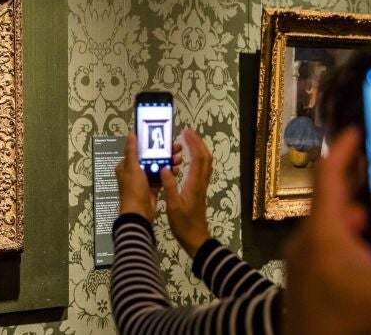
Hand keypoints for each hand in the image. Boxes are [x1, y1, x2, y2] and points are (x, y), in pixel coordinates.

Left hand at [115, 133, 181, 222]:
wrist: (139, 214)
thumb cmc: (134, 189)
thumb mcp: (132, 168)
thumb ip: (132, 151)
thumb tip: (131, 134)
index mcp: (125, 166)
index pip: (138, 150)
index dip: (150, 143)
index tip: (162, 138)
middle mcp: (134, 172)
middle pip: (150, 158)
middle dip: (163, 152)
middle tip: (176, 147)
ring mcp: (144, 180)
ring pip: (157, 167)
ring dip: (168, 162)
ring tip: (179, 158)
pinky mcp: (152, 187)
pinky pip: (161, 177)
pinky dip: (168, 173)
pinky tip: (177, 169)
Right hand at [161, 128, 212, 256]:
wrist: (196, 238)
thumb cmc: (184, 224)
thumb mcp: (172, 206)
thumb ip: (169, 187)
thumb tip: (164, 167)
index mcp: (194, 184)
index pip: (198, 158)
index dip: (193, 143)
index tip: (185, 132)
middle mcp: (200, 182)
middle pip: (205, 157)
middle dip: (198, 142)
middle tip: (187, 132)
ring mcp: (201, 186)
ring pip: (205, 163)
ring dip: (198, 149)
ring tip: (187, 141)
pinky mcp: (199, 190)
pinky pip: (202, 170)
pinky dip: (197, 159)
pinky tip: (187, 159)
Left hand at [284, 127, 370, 333]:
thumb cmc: (353, 326)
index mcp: (322, 231)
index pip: (328, 172)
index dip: (345, 146)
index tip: (362, 128)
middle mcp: (307, 240)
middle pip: (340, 202)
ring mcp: (305, 263)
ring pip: (339, 229)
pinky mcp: (309, 282)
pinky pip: (335, 250)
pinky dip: (360, 244)